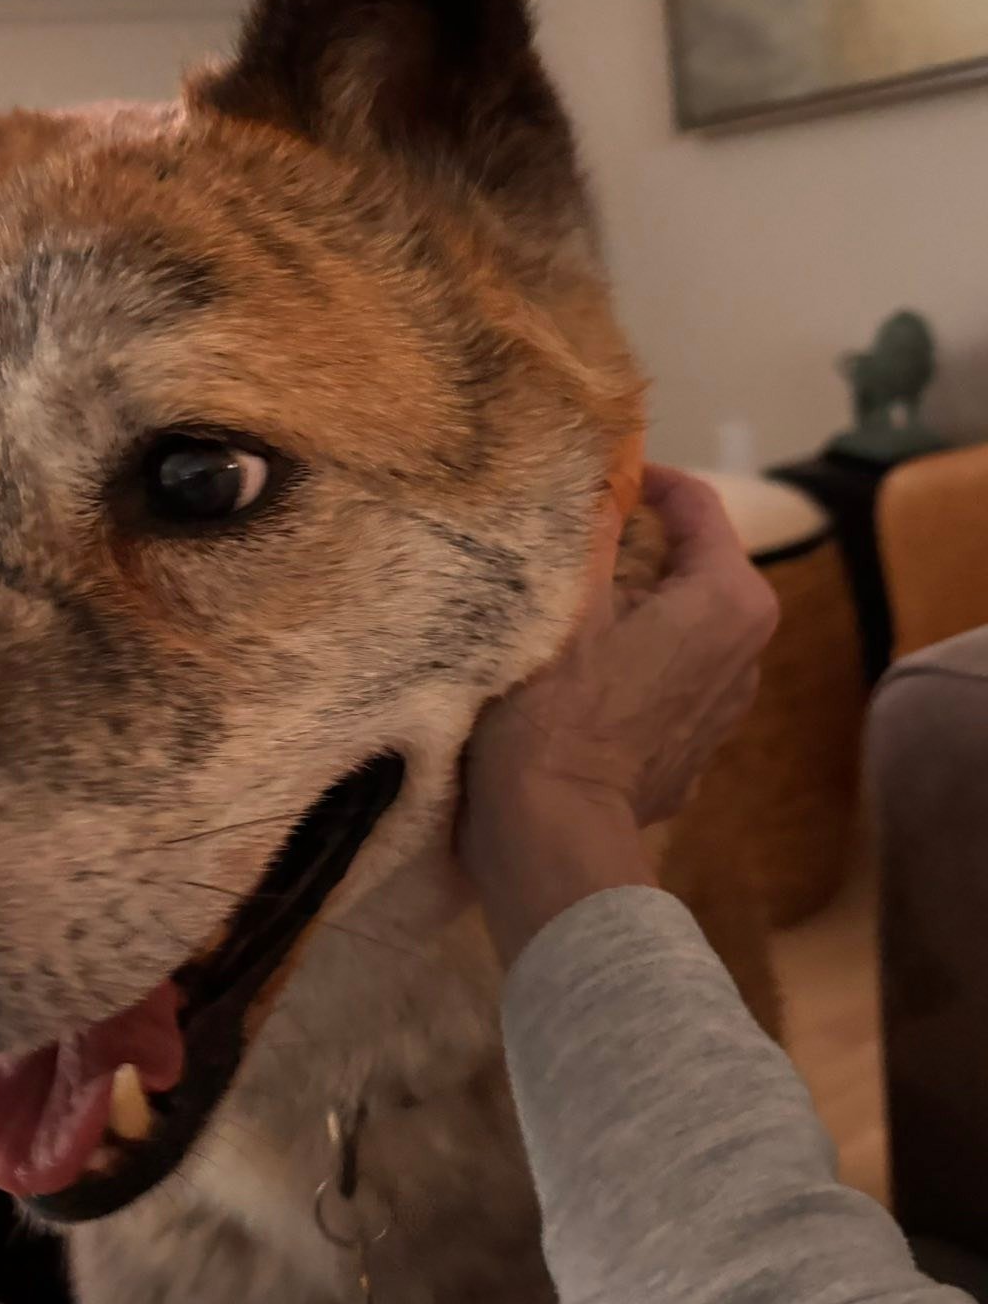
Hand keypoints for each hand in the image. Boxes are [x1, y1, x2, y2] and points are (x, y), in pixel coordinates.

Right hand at [458, 466, 777, 963]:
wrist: (553, 834)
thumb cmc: (555, 710)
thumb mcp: (562, 602)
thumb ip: (589, 524)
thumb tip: (598, 469)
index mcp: (730, 600)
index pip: (697, 504)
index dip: (644, 477)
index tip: (592, 470)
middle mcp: (748, 650)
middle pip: (692, 566)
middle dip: (634, 545)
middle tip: (566, 536)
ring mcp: (726, 708)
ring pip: (680, 625)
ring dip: (632, 606)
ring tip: (565, 603)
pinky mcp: (693, 751)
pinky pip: (666, 679)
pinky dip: (632, 662)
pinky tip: (578, 674)